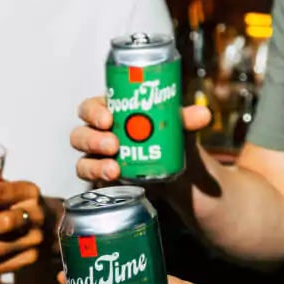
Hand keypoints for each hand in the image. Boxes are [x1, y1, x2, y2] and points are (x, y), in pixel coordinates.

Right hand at [71, 94, 210, 184]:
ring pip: (82, 157)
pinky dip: (97, 175)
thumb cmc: (172, 139)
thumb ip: (186, 120)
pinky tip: (113, 177)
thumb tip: (203, 115)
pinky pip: (89, 175)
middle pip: (81, 131)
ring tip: (114, 168)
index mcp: (113, 110)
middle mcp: (101, 131)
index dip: (94, 111)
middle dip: (92, 138)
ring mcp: (100, 155)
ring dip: (94, 162)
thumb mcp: (180, 128)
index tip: (108, 118)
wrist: (182, 175)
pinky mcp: (103, 176)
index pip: (92, 106)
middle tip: (112, 144)